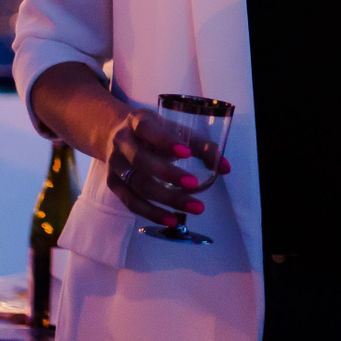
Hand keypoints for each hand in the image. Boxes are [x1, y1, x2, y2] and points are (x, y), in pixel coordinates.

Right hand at [102, 107, 228, 226]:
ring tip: (195, 208)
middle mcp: (122, 142)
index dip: (165, 141)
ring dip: (166, 199)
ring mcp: (115, 164)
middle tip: (194, 184)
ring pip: (138, 185)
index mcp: (138, 121)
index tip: (187, 153)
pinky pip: (131, 202)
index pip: (148, 129)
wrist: (115, 134)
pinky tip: (172, 219)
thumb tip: (226, 168)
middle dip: (168, 174)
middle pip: (141, 160)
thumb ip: (200, 146)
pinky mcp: (113, 184)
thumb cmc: (154, 132)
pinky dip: (152, 213)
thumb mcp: (174, 129)